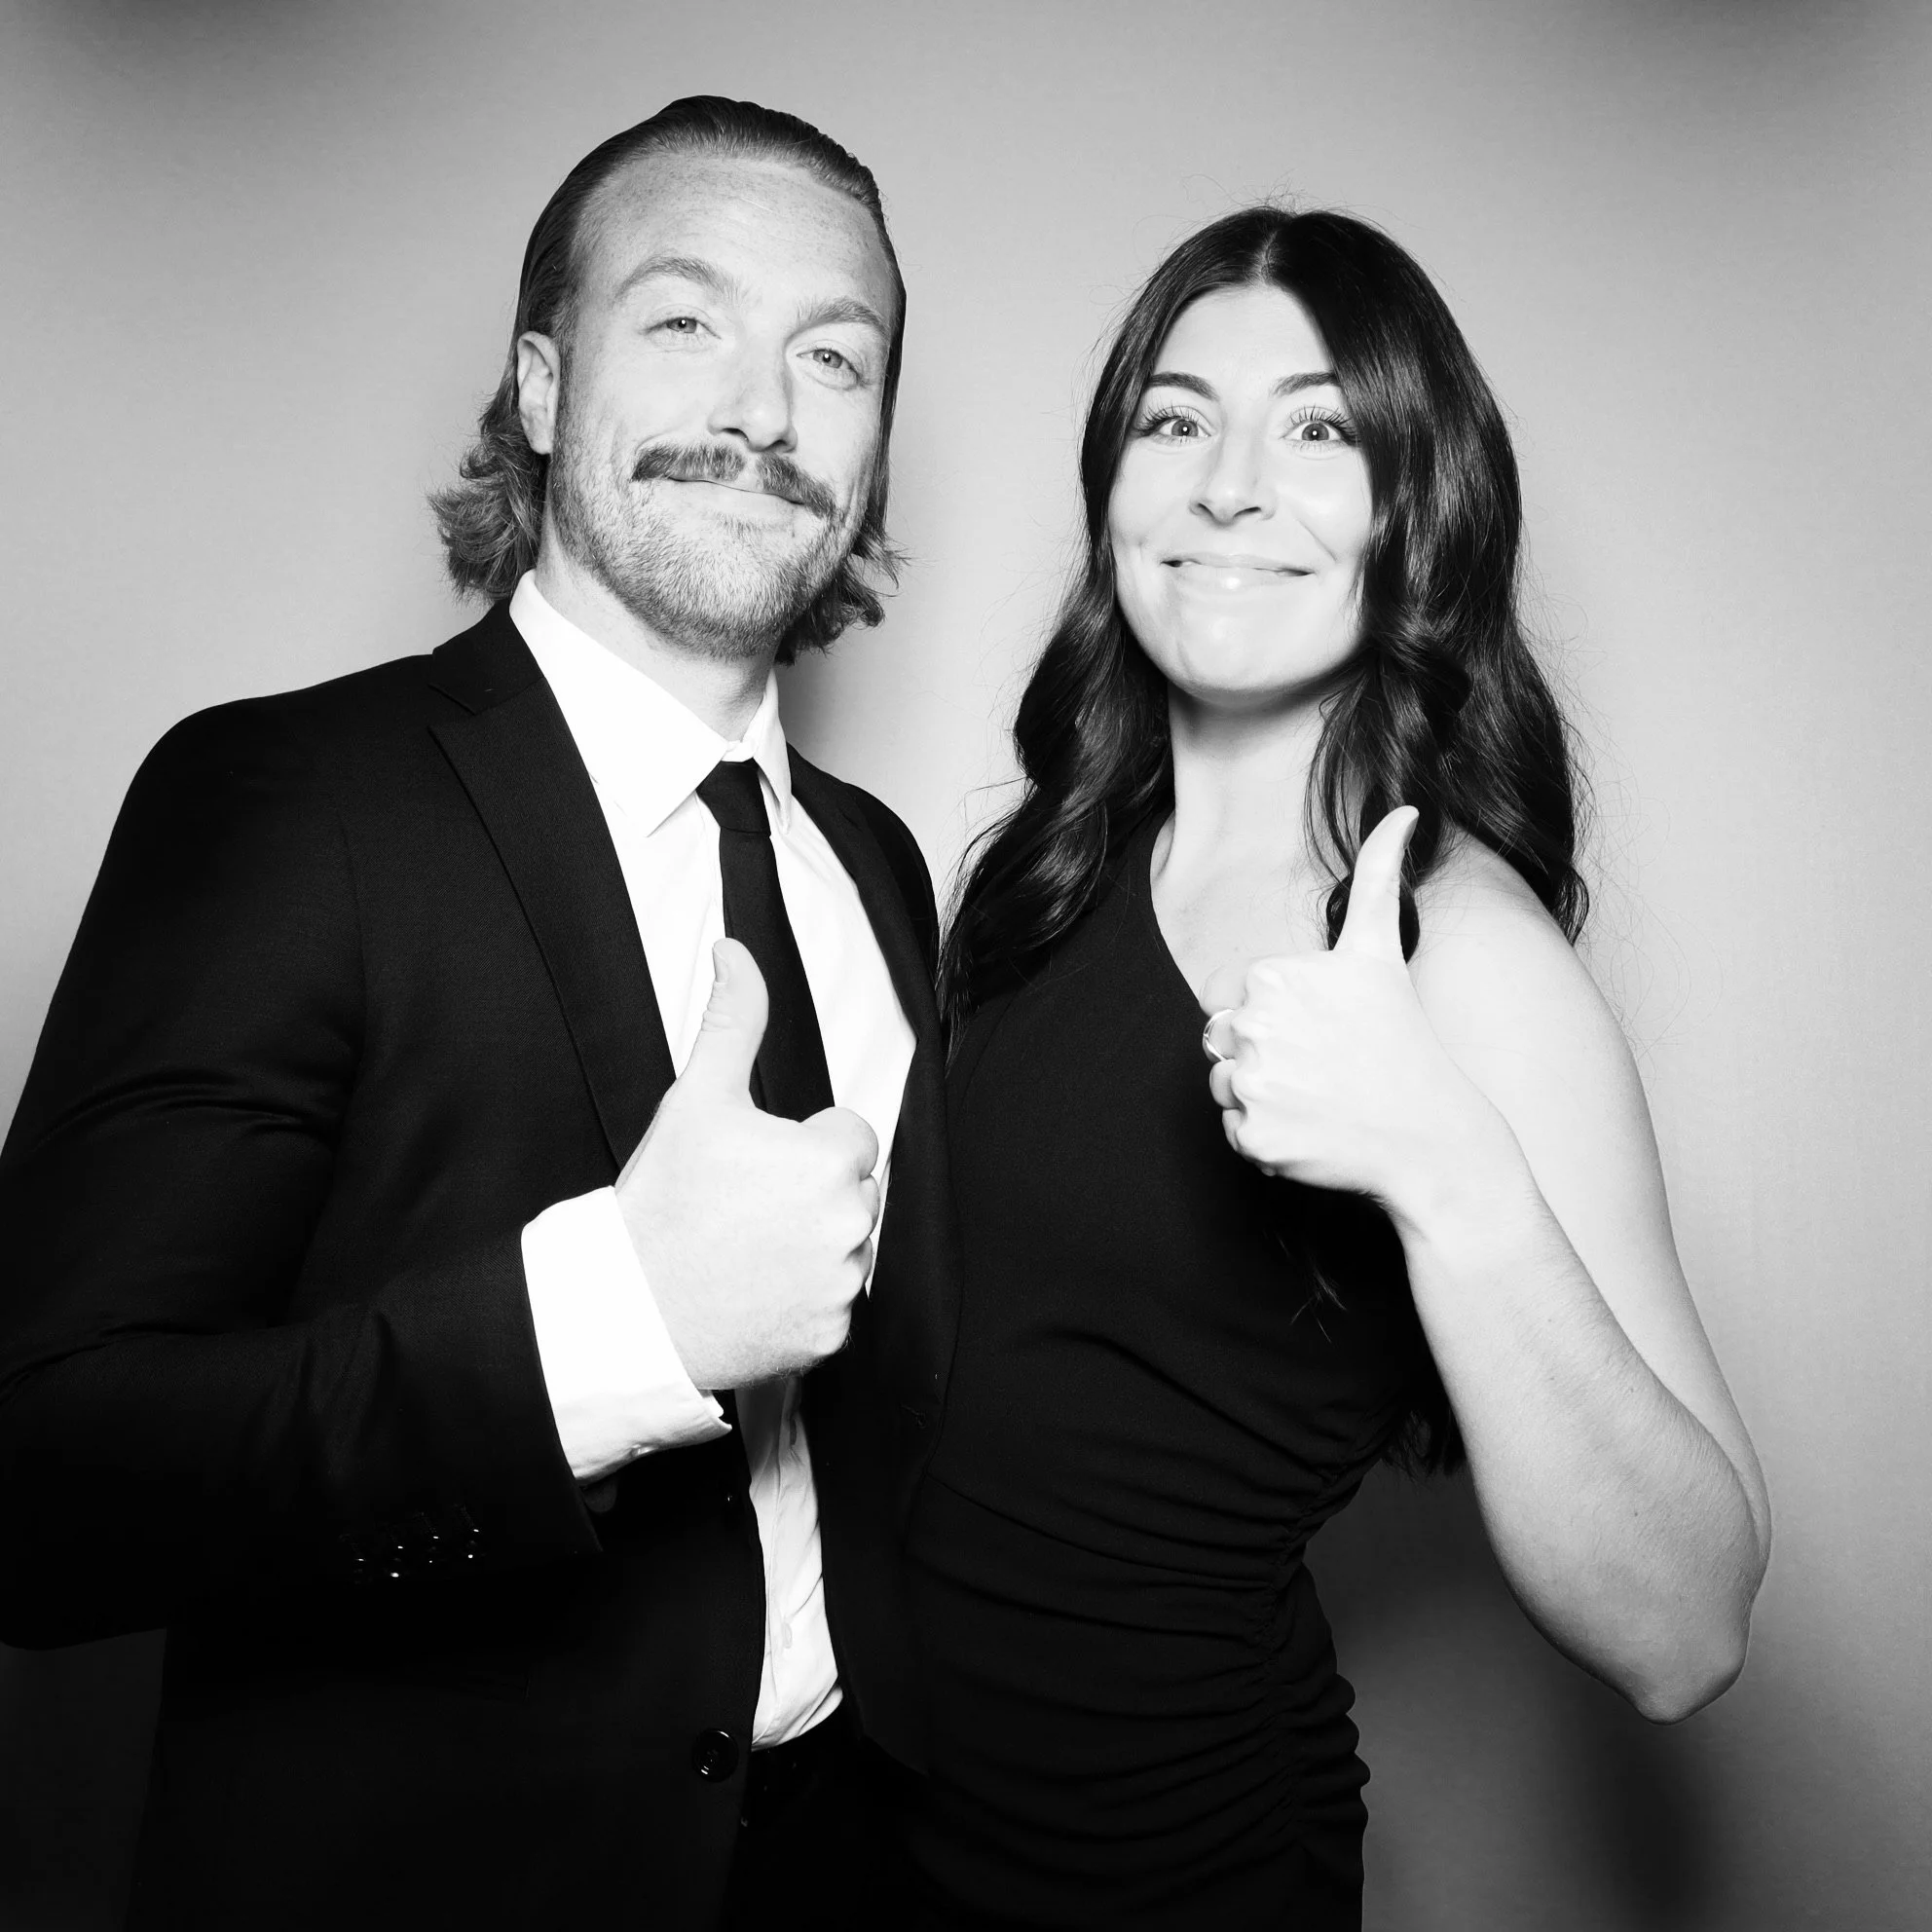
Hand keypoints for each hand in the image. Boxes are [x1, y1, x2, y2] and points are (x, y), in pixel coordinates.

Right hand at [615, 939, 880, 1389]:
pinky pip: (835, 1307)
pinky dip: (804, 1302)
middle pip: (855, 1193)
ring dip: (813, 1247)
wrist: (627, 1308)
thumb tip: (736, 951)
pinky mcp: (830, 1338)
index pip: (850, 1137)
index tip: (755, 1167)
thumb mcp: (697, 1099)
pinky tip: (755, 1293)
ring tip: (747, 1251)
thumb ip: (733, 1019)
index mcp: (832, 1160)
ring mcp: (843, 1286)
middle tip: (745, 1210)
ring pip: (848, 1248)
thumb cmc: (663, 1201)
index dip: (803, 1145)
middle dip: (812, 1195)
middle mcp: (852, 1224)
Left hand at [1203, 808, 1495, 1224]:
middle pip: (1224, 1044)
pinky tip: (1313, 1133)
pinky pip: (1234, 1133)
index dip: (1283, 1022)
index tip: (1328, 1033)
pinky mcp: (1254, 1137)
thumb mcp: (1381, 949)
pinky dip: (1267, 1141)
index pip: (1240, 1003)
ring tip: (1320, 1101)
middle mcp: (1253, 1026)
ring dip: (1263, 1099)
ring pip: (1225, 1087)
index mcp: (1272, 977)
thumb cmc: (1402, 1038)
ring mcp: (1254, 1084)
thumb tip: (1404, 808)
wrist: (1431, 1136)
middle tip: (1325, 1070)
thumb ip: (1379, 873)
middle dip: (1267, 1059)